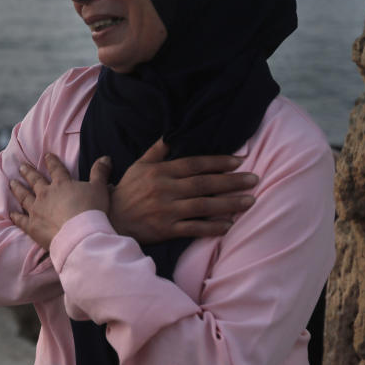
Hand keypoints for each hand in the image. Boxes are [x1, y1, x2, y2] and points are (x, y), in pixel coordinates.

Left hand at [9, 153, 111, 250]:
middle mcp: (46, 194)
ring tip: (12, 183)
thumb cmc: (92, 210)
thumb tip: (105, 157)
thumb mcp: (99, 188)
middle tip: (21, 166)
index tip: (46, 155)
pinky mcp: (32, 226)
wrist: (80, 234)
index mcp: (62, 184)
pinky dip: (15, 216)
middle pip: (35, 180)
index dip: (51, 161)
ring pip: (24, 196)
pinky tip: (11, 213)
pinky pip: (21, 220)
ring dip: (17, 189)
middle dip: (28, 172)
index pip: (56, 169)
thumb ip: (100, 172)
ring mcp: (37, 210)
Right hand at [109, 138, 257, 244]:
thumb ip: (157, 151)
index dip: (217, 162)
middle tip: (254, 179)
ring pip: (203, 206)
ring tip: (250, 200)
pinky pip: (194, 228)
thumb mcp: (138, 166)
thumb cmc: (127, 191)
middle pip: (203, 184)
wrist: (110, 220)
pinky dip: (212, 227)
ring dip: (229, 203)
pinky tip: (229, 225)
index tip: (239, 160)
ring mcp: (166, 210)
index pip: (194, 164)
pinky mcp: (165, 229)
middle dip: (231, 181)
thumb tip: (171, 134)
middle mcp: (164, 189)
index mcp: (159, 172)